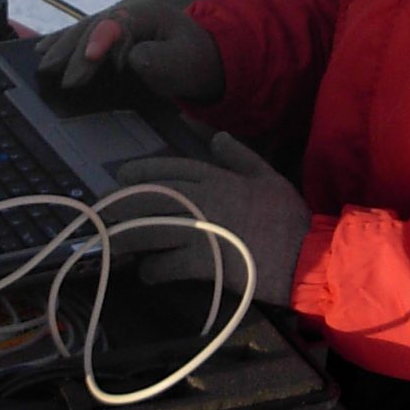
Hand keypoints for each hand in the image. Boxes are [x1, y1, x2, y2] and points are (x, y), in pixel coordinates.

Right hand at [37, 0, 222, 105]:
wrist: (196, 56)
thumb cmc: (191, 60)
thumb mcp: (184, 62)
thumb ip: (162, 60)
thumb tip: (134, 58)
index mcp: (146, 12)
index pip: (120, 21)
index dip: (102, 38)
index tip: (89, 57)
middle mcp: (125, 10)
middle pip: (93, 25)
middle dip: (73, 50)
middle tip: (54, 73)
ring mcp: (113, 18)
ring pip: (82, 28)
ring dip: (60, 47)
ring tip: (42, 66)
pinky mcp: (105, 31)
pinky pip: (79, 34)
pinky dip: (59, 42)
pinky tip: (40, 50)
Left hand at [112, 133, 311, 304]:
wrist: (306, 255)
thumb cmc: (289, 217)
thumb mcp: (269, 175)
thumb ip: (240, 155)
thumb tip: (215, 136)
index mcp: (217, 178)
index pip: (170, 169)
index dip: (141, 173)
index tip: (121, 177)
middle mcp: (204, 201)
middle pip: (151, 199)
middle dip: (123, 206)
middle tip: (103, 215)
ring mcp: (202, 231)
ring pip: (152, 230)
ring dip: (128, 239)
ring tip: (112, 247)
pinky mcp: (206, 262)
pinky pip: (168, 265)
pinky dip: (153, 270)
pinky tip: (146, 273)